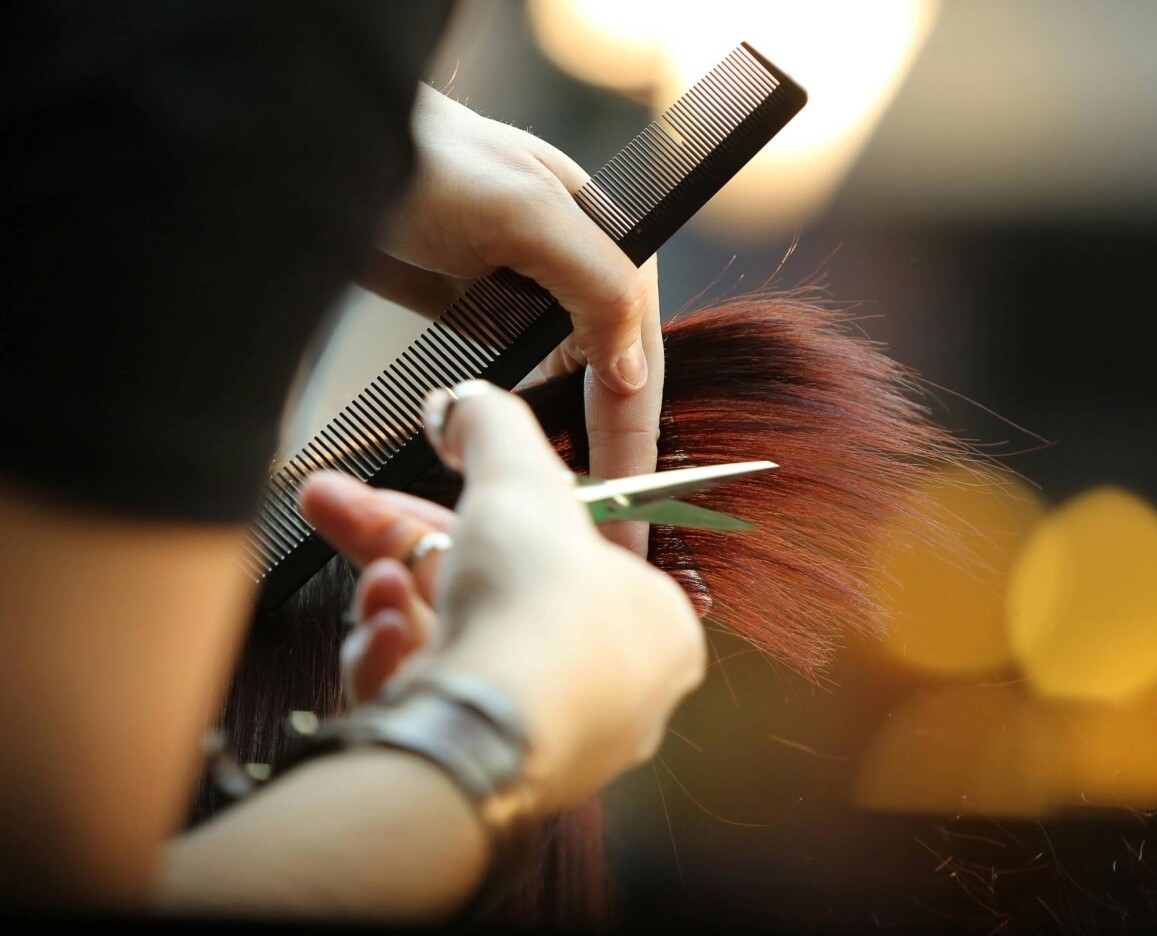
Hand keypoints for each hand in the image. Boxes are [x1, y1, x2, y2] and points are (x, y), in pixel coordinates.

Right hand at [299, 382, 703, 814]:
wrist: (490, 730)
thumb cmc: (538, 616)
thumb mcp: (519, 481)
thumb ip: (492, 428)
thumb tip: (462, 403)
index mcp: (652, 624)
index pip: (554, 553)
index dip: (472, 510)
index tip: (416, 487)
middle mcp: (611, 691)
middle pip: (490, 596)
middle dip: (401, 546)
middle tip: (334, 506)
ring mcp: (548, 740)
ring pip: (458, 653)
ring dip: (399, 606)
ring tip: (373, 583)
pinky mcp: (483, 777)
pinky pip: (437, 709)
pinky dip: (400, 668)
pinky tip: (380, 642)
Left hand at [361, 86, 663, 554]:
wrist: (326, 145)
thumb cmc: (423, 157)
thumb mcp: (524, 214)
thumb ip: (597, 285)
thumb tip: (636, 372)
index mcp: (612, 246)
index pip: (638, 360)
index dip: (633, 439)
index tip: (628, 507)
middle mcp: (581, 275)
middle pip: (611, 384)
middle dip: (608, 456)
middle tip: (608, 533)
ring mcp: (533, 298)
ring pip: (571, 391)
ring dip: (569, 447)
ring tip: (573, 512)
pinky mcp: (487, 315)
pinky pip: (521, 384)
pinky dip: (524, 426)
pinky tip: (524, 465)